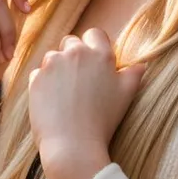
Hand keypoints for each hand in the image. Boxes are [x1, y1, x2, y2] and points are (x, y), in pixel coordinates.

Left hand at [28, 28, 146, 170]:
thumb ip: (134, 74)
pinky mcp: (36, 78)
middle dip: (74, 56)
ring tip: (66, 94)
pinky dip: (44, 84)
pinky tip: (53, 101)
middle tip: (79, 81)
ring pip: (53, 57)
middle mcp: (75, 53)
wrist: (73, 144)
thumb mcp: (127, 95)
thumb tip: (141, 64)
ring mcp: (52, 64)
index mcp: (100, 54)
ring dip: (57, 69)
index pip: (95, 34)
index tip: (93, 64)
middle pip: (71, 42)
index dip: (94, 46)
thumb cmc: (103, 120)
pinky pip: (39, 74)